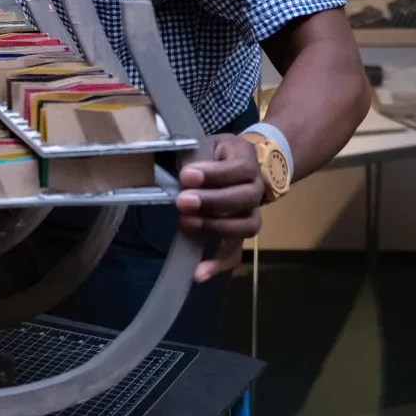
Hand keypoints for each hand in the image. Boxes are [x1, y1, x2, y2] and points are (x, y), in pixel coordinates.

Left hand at [176, 134, 263, 281]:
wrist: (240, 162)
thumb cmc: (214, 153)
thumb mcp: (204, 142)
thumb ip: (187, 148)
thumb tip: (159, 151)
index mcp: (246, 160)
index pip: (237, 168)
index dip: (213, 174)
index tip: (186, 175)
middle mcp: (255, 188)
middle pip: (243, 199)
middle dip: (212, 201)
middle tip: (183, 201)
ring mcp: (252, 212)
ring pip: (244, 226)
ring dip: (214, 228)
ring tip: (185, 224)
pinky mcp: (240, 232)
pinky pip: (236, 251)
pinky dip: (218, 264)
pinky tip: (198, 273)